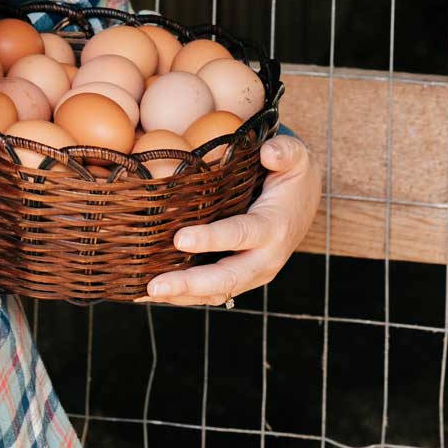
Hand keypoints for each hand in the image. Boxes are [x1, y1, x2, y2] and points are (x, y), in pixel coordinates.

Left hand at [134, 135, 320, 307]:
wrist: (303, 202)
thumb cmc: (292, 174)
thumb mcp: (296, 157)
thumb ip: (286, 152)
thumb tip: (270, 152)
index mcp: (274, 228)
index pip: (241, 234)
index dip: (212, 239)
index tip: (180, 238)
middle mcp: (265, 259)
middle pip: (227, 277)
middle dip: (190, 284)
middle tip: (155, 285)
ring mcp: (251, 273)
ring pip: (216, 292)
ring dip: (181, 295)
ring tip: (145, 293)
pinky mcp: (239, 278)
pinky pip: (211, 292)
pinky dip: (184, 295)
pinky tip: (152, 293)